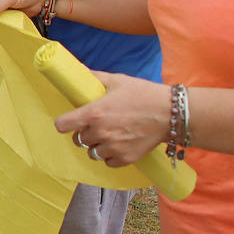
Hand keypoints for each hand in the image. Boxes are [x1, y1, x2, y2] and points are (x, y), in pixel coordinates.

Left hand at [54, 73, 170, 166]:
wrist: (170, 113)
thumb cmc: (143, 94)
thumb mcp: (116, 80)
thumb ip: (94, 77)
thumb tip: (78, 70)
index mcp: (95, 113)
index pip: (63, 125)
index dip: (64, 122)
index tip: (69, 121)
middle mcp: (101, 132)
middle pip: (78, 139)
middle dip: (84, 133)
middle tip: (96, 125)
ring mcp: (113, 147)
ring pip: (92, 153)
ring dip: (96, 146)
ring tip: (108, 136)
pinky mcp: (125, 158)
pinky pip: (108, 162)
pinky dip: (110, 156)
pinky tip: (119, 145)